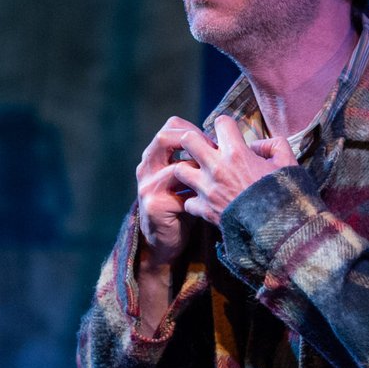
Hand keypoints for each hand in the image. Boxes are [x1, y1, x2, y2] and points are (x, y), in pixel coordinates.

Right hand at [135, 116, 209, 266]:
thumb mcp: (182, 178)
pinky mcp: (155, 205)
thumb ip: (193, 159)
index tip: (213, 139)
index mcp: (153, 157)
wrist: (165, 240)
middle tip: (214, 152)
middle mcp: (145, 168)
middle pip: (164, 138)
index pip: (170, 127)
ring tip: (216, 177)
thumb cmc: (180, 206)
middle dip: (193, 142)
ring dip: (200, 171)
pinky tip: (210, 199)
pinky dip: (199, 195)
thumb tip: (222, 141)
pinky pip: (182, 194)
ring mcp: (148, 186)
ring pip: (176, 166)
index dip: (193, 128)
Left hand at [172, 116, 294, 224]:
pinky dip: (193, 201)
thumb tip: (256, 145)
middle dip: (194, 142)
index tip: (229, 136)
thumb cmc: (285, 195)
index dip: (225, 126)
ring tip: (200, 175)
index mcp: (237, 153)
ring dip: (188, 171)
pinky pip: (187, 201)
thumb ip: (274, 145)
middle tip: (205, 151)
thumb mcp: (288, 162)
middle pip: (188, 140)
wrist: (278, 229)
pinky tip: (204, 201)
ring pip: (179, 169)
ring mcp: (208, 189)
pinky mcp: (204, 209)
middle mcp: (217, 167)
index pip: (220, 122)